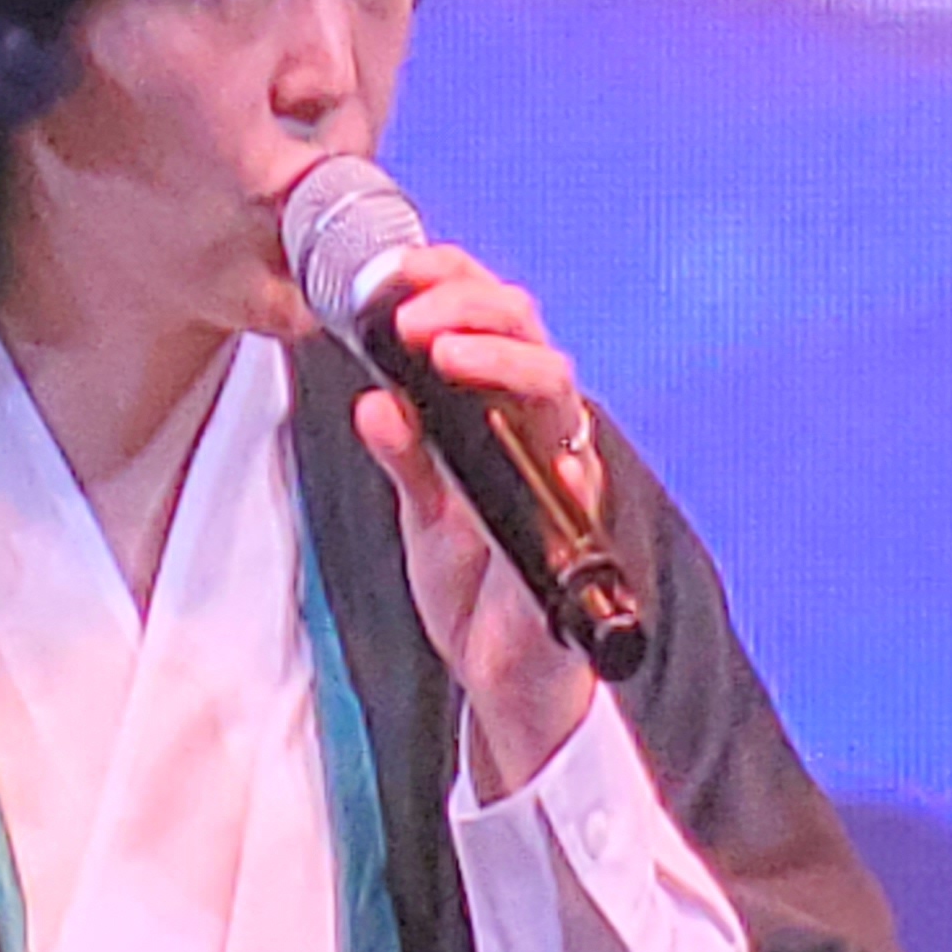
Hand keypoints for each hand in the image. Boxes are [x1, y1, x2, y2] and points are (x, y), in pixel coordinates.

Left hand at [348, 244, 605, 798]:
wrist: (503, 677)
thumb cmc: (472, 585)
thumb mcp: (420, 512)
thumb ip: (403, 454)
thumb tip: (373, 401)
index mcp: (497, 410)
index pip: (485, 318)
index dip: (448, 283)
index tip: (394, 274)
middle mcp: (537, 428)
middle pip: (525, 329)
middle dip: (468, 303)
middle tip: (410, 313)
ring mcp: (561, 471)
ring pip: (555, 382)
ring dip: (500, 356)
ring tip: (442, 348)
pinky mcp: (577, 526)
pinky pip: (577, 477)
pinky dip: (556, 455)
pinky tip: (514, 431)